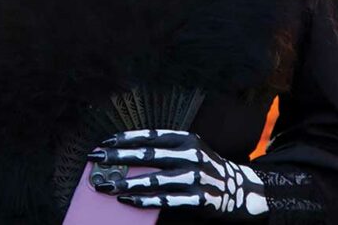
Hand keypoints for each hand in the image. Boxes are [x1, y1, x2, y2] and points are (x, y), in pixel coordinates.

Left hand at [89, 130, 267, 219]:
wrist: (241, 190)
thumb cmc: (206, 169)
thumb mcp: (190, 152)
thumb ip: (165, 153)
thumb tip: (127, 159)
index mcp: (186, 139)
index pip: (150, 136)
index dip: (126, 138)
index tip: (105, 142)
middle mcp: (191, 155)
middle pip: (148, 155)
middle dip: (118, 158)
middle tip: (96, 159)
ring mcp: (195, 177)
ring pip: (154, 180)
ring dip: (126, 183)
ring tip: (106, 185)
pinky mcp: (198, 199)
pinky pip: (165, 201)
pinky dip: (143, 201)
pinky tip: (127, 201)